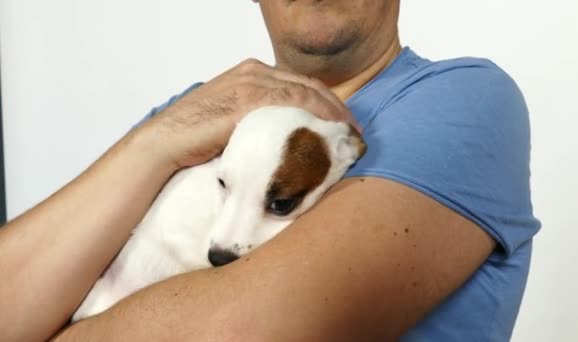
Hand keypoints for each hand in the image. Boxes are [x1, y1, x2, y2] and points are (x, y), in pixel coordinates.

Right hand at [140, 59, 358, 169]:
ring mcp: (252, 83)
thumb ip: (257, 119)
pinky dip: (317, 112)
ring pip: (306, 92)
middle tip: (353, 130)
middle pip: (308, 86)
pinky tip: (331, 127)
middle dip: (335, 107)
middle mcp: (255, 73)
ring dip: (333, 111)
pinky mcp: (249, 99)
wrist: (166, 142)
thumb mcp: (233, 121)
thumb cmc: (194, 137)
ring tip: (349, 133)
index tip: (341, 123)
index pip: (299, 85)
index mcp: (251, 74)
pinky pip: (294, 101)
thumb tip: (281, 139)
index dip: (325, 103)